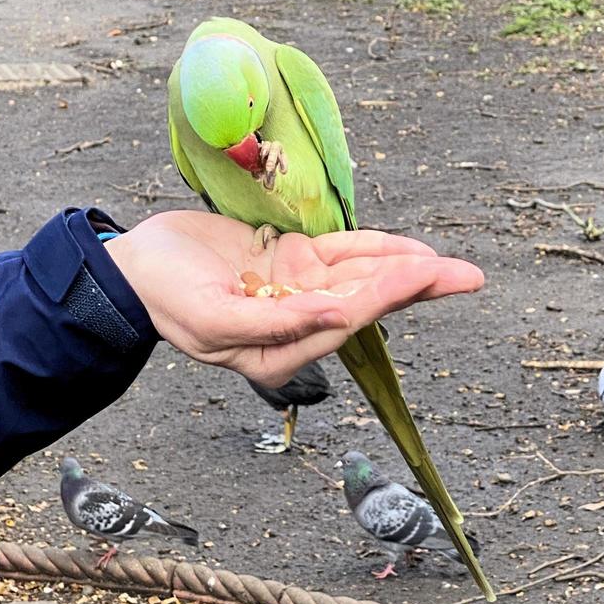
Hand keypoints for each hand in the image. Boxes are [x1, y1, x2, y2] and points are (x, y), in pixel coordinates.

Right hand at [106, 211, 483, 385]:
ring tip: (452, 266)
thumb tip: (336, 317)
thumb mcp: (212, 318)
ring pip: (361, 278)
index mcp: (278, 353)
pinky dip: (373, 250)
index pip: (343, 320)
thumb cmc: (165, 297)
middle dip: (417, 288)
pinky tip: (409, 250)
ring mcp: (296, 292)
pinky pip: (340, 256)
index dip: (385, 294)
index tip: (423, 273)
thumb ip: (273, 322)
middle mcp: (296, 325)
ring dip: (405, 269)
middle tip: (469, 277)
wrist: (134, 268)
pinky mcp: (290, 263)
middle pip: (366, 303)